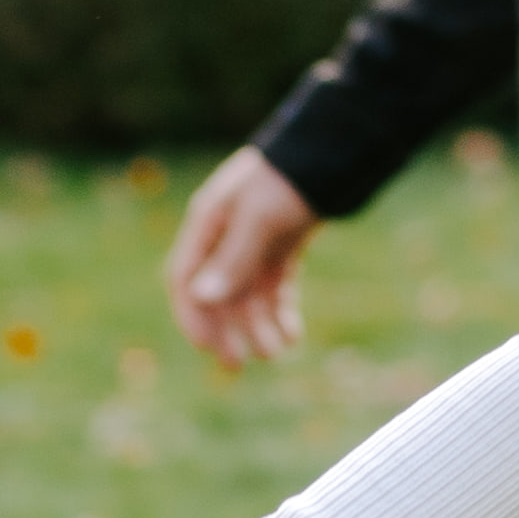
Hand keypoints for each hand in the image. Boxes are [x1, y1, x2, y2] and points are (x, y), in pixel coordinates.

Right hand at [170, 143, 318, 364]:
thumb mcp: (260, 218)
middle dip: (226, 330)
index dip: (192, 315)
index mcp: (208, 224)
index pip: (185, 278)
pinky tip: (292, 334)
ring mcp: (253, 242)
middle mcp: (225, 235)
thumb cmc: (289, 180)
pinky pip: (273, 287)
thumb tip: (201, 298)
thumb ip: (232, 258)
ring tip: (277, 351)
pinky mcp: (280, 247)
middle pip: (215, 293)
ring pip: (248, 295)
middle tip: (238, 364)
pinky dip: (280, 312)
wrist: (333, 153)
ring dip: (258, 325)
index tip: (206, 347)